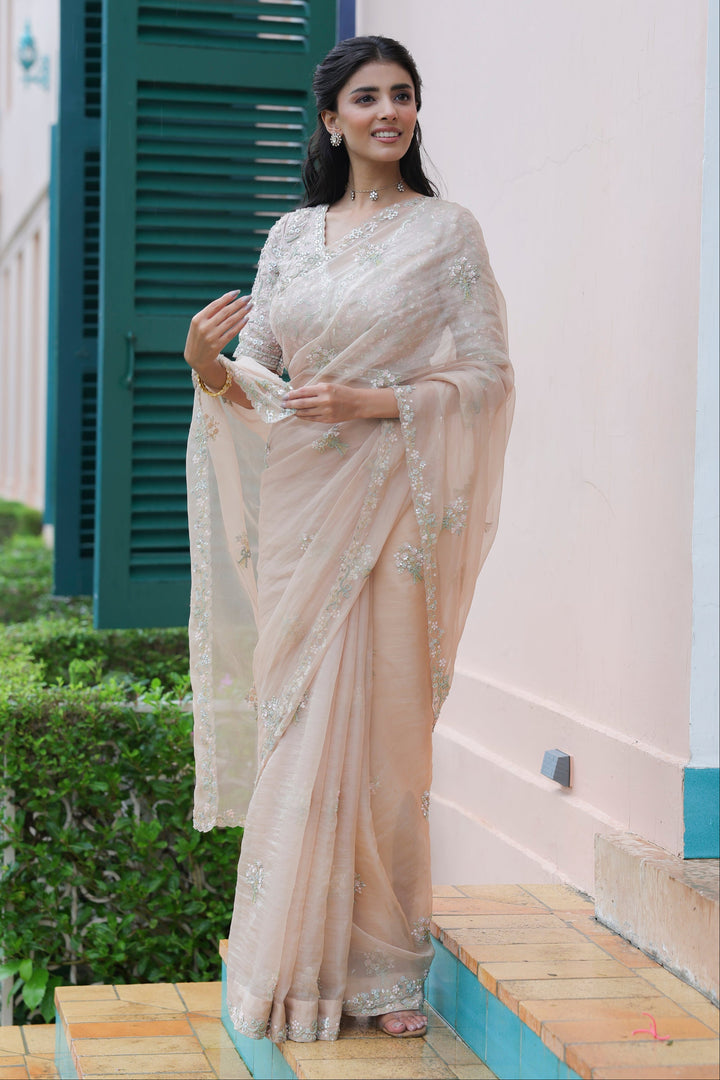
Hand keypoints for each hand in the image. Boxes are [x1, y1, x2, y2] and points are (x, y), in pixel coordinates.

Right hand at [184, 290, 251, 377]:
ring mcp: (211, 337)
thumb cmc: (199, 337)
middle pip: (225, 312)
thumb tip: (228, 301)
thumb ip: (210, 314)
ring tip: (250, 306)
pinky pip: (232, 333)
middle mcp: (204, 327)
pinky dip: (240, 325)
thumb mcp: (198, 324)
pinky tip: (246, 319)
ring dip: (242, 312)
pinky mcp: (218, 345)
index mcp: (198, 319)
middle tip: (248, 297)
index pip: (215, 305)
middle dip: (238, 303)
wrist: (195, 358)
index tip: (237, 292)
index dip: (227, 297)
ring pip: (230, 321)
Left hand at [282, 383, 398, 422]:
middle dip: (290, 404)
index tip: (285, 396)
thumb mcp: (329, 385)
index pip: (303, 391)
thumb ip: (315, 388)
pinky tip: (299, 415)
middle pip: (302, 403)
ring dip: (295, 411)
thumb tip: (299, 392)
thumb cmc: (342, 392)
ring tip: (289, 410)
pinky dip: (304, 417)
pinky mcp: (328, 419)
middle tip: (282, 405)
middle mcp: (324, 400)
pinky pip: (312, 419)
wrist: (357, 403)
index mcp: (324, 389)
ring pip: (306, 412)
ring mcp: (326, 411)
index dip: (292, 394)